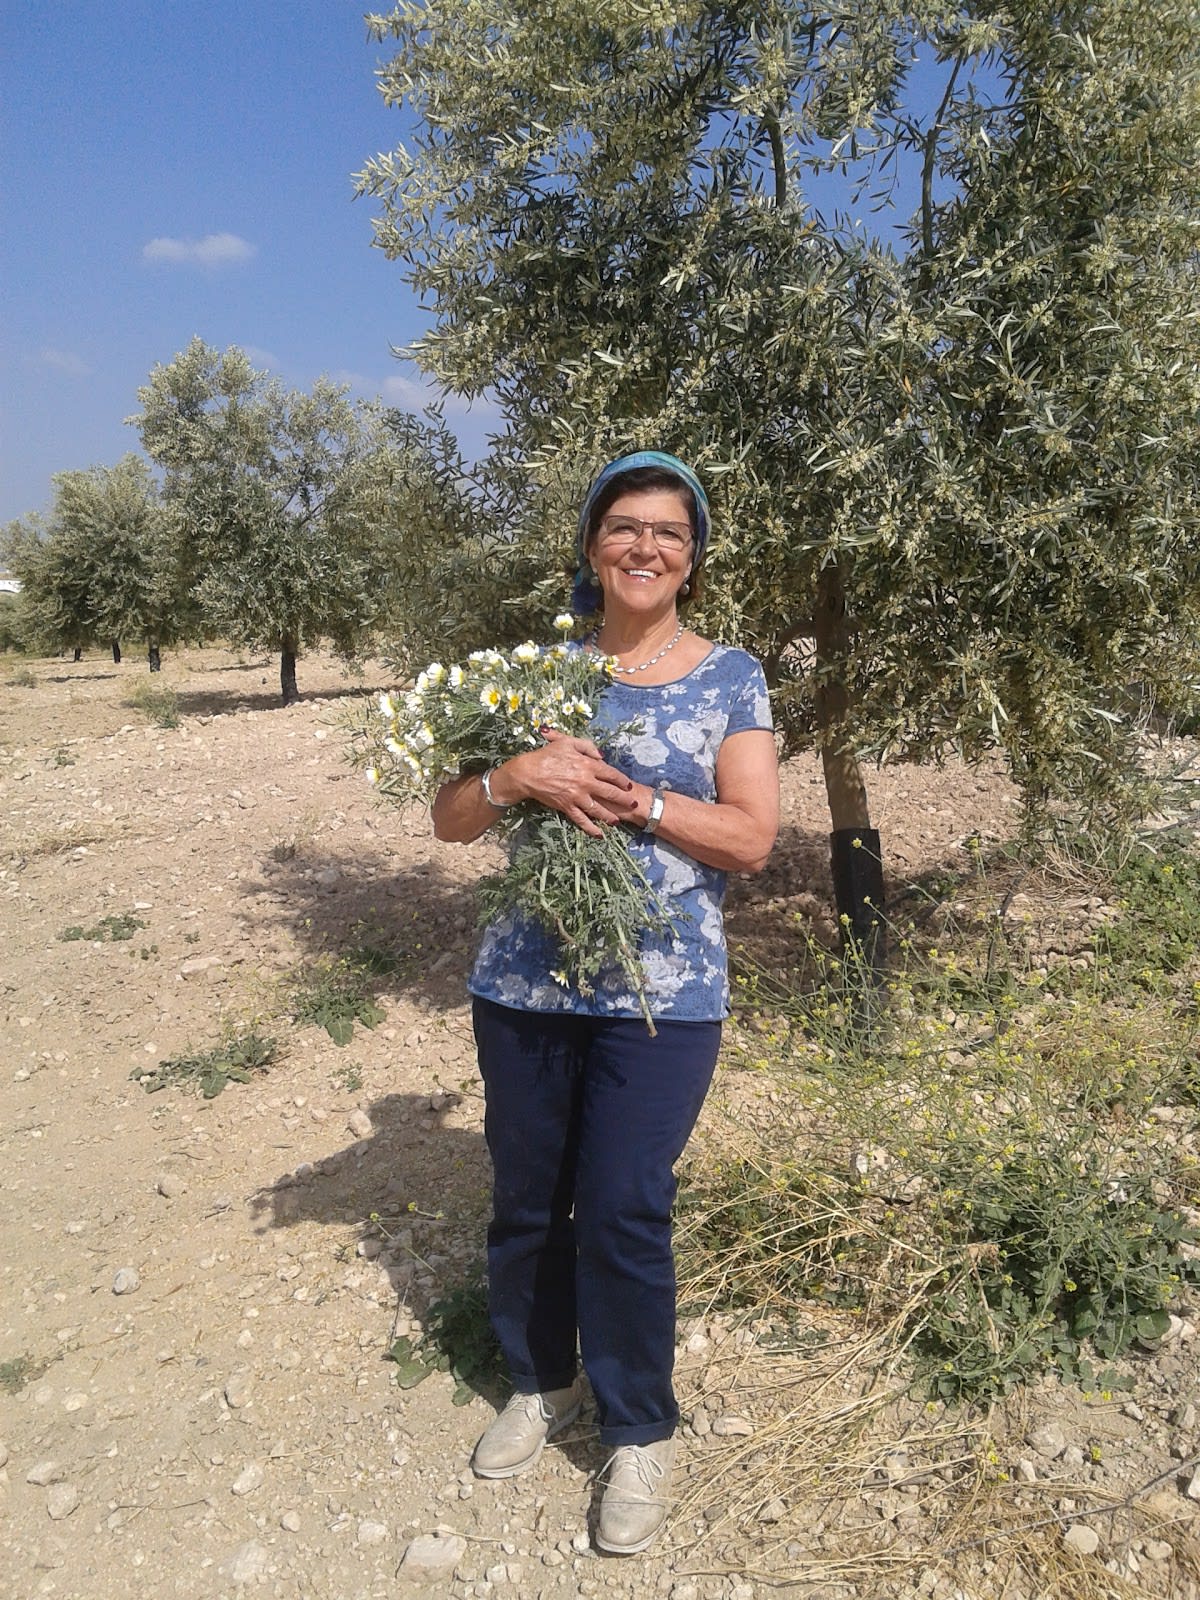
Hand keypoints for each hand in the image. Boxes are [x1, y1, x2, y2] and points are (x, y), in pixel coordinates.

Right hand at [504, 727, 637, 837]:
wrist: (528, 772)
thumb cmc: (547, 755)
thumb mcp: (567, 742)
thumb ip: (587, 747)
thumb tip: (601, 757)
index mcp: (588, 766)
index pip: (611, 774)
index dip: (621, 780)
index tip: (628, 786)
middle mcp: (586, 782)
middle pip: (610, 793)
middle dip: (624, 800)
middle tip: (633, 805)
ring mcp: (577, 796)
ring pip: (598, 809)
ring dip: (609, 816)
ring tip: (617, 821)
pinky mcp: (567, 807)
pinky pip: (581, 820)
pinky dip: (591, 828)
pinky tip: (599, 834)